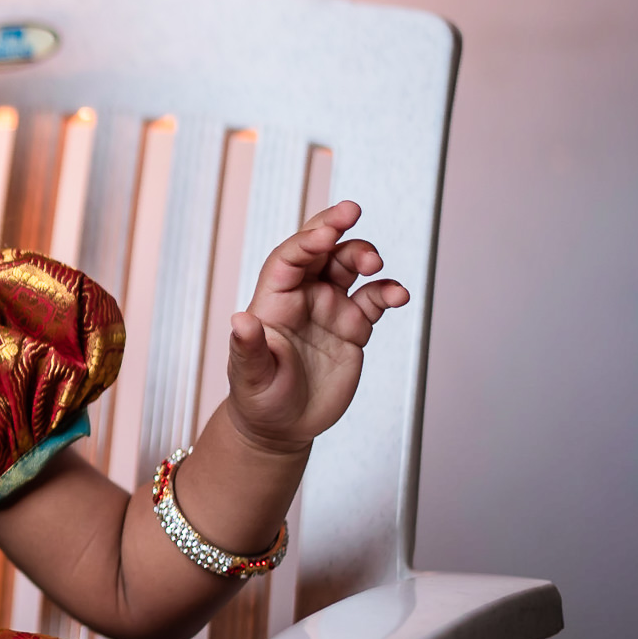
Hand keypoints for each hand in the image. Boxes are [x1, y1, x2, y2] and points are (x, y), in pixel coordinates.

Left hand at [227, 201, 410, 450]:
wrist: (282, 427)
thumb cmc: (258, 398)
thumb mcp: (249, 376)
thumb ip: (247, 348)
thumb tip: (239, 320)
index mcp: (273, 301)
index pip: (289, 258)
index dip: (306, 240)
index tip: (326, 231)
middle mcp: (302, 298)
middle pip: (320, 251)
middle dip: (335, 227)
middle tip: (352, 211)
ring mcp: (329, 310)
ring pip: (349, 267)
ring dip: (363, 256)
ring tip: (375, 265)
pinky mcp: (353, 328)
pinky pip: (374, 300)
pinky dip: (388, 292)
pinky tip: (398, 295)